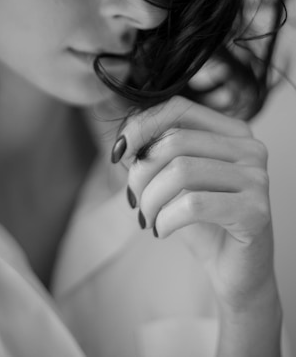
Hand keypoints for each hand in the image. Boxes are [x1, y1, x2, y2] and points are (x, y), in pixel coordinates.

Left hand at [112, 95, 278, 311]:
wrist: (233, 269)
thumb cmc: (201, 220)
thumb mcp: (170, 178)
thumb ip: (149, 151)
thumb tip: (122, 137)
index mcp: (231, 131)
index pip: (179, 107)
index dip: (141, 125)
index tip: (118, 152)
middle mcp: (250, 147)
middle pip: (175, 140)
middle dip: (141, 172)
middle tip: (134, 199)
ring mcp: (257, 177)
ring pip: (181, 171)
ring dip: (150, 198)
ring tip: (147, 218)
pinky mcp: (256, 210)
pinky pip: (193, 204)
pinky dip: (166, 218)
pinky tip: (162, 230)